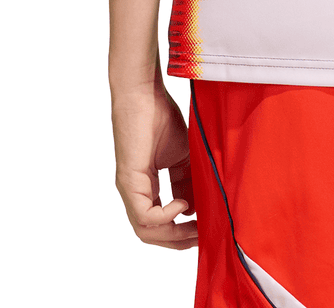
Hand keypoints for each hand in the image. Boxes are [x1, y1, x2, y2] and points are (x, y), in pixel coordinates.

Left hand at [112, 73, 197, 248]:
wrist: (143, 94)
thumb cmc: (160, 117)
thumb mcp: (182, 156)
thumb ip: (188, 181)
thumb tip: (193, 210)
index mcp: (146, 187)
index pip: (161, 222)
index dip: (183, 230)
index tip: (206, 227)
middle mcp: (135, 192)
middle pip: (153, 234)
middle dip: (180, 239)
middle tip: (204, 236)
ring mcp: (129, 189)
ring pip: (146, 231)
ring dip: (174, 234)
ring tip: (197, 226)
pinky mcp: (127, 182)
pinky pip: (144, 217)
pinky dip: (166, 216)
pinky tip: (182, 203)